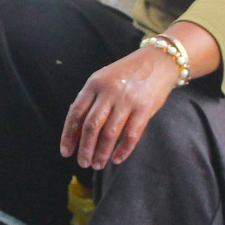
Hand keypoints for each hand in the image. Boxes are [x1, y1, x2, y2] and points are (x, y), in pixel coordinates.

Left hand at [60, 46, 179, 169]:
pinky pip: (131, 135)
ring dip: (101, 152)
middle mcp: (109, 91)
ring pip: (110, 133)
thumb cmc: (128, 73)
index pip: (76, 112)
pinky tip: (116, 159)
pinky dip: (123, 150)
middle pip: (91, 125)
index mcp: (94, 83)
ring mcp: (127, 100)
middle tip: (83, 163)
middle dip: (85, 148)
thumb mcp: (104, 78)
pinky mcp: (144, 108)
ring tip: (97, 164)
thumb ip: (92, 100)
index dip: (69, 134)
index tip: (66, 152)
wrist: (159, 60)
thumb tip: (76, 130)